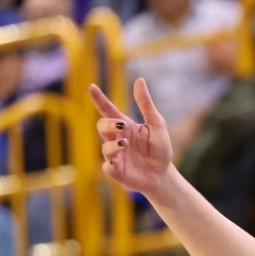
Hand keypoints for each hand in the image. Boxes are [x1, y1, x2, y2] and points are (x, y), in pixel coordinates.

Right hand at [90, 79, 173, 196]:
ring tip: (126, 143)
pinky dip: (110, 164)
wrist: (163, 175)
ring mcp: (115, 155)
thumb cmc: (159, 149)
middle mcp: (117, 139)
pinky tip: (115, 163)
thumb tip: (139, 80)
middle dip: (108, 124)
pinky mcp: (116, 171)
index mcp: (125, 126)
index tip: (91, 87)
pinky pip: (107, 167)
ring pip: (105, 147)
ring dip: (113, 145)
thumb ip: (146, 105)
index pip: (108, 110)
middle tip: (121, 125)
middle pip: (102, 126)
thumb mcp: (156, 124)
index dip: (99, 99)